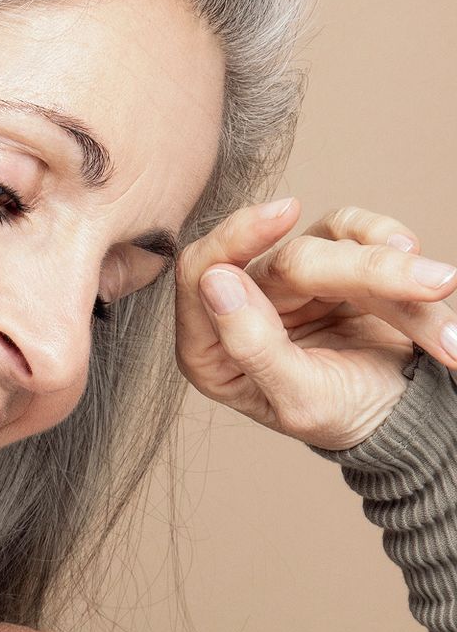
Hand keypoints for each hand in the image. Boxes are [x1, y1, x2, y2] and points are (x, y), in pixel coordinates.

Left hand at [174, 197, 456, 449]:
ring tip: (443, 290)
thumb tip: (215, 280)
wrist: (400, 417)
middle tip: (434, 286)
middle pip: (290, 260)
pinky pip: (357, 231)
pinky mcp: (326, 260)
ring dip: (397, 270)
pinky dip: (398, 249)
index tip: (285, 214)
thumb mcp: (299, 400)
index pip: (200, 272)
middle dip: (368, 273)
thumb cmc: (343, 417)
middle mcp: (240, 307)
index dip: (237, 236)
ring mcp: (284, 282)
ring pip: (334, 244)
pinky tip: (430, 279)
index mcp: (209, 350)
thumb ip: (252, 347)